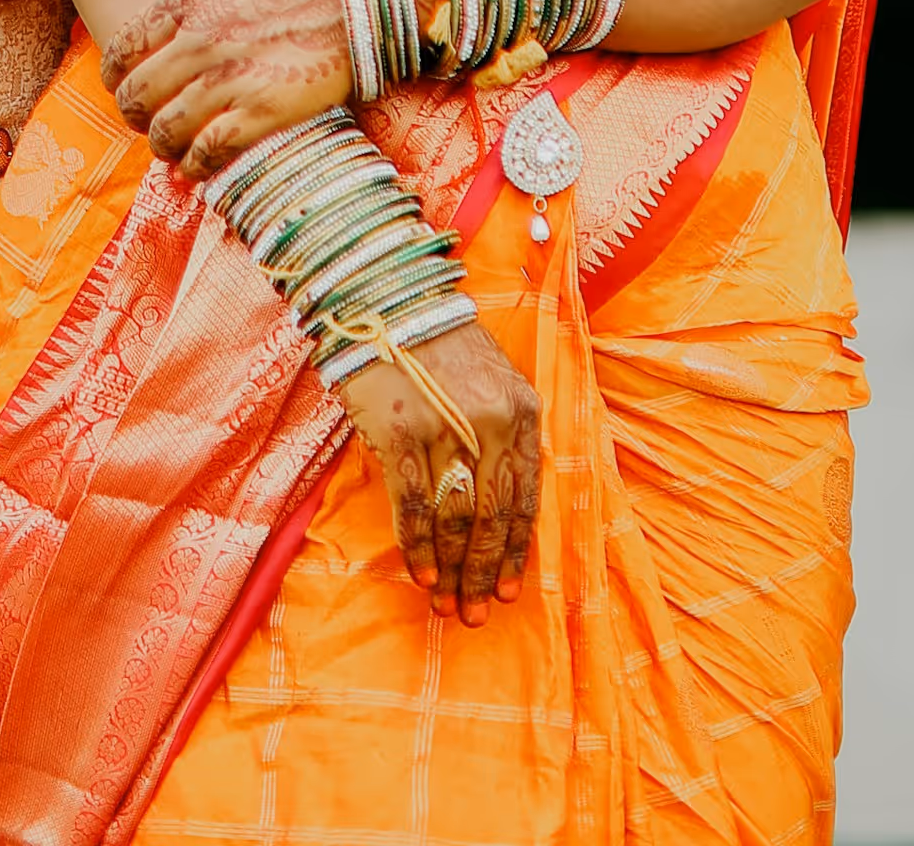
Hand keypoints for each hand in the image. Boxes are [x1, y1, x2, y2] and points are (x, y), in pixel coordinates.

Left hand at [101, 0, 352, 174]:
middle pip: (135, 97)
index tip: (125, 85)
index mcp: (186, 2)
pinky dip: (196, 165)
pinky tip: (201, 163)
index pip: (121, 51)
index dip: (115, 77)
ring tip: (174, 147)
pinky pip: (207, 152)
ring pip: (166, 131)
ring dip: (163, 145)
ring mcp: (229, 79)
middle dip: (135, 116)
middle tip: (150, 121)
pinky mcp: (261, 111)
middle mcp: (198, 42)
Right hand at [338, 319, 540, 622]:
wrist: (388, 299)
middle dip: (482, 573)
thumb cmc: (439, 346)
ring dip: (450, 570)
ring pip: (455, 519)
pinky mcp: (401, 432)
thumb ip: (503, 437)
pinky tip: (421, 575)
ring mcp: (446, 428)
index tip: (507, 591)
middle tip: (475, 614)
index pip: (525, 497)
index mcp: (522, 410)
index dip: (516, 551)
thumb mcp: (492, 382)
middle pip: (492, 517)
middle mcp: (491, 423)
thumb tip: (497, 513)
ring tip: (445, 606)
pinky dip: (418, 546)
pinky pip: (415, 505)